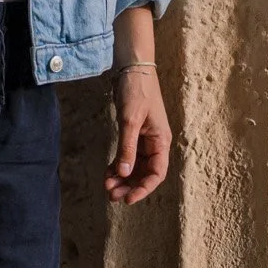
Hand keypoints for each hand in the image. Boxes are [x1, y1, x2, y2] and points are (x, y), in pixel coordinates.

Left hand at [105, 63, 171, 203]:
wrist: (132, 69)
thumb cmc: (137, 91)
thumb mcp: (130, 120)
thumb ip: (127, 147)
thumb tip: (125, 173)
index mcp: (161, 141)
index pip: (157, 173)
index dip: (143, 188)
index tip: (127, 199)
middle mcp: (154, 143)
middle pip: (145, 173)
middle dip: (129, 186)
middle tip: (111, 195)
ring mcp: (144, 139)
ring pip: (135, 167)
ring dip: (122, 178)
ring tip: (107, 187)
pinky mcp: (134, 134)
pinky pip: (128, 157)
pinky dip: (118, 166)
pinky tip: (108, 174)